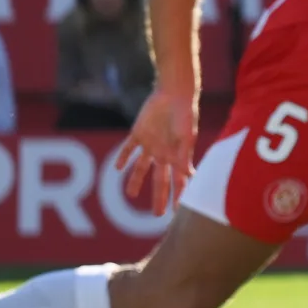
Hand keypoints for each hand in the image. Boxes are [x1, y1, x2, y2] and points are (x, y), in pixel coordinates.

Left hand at [115, 79, 199, 214]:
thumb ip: (185, 157)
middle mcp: (163, 152)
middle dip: (158, 197)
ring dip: (136, 180)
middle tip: (156, 215)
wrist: (174, 93)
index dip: (177, 196)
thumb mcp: (187, 137)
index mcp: (177, 155)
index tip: (176, 211)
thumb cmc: (185, 114)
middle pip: (159, 180)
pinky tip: (118, 168)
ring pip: (141, 167)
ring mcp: (150, 144)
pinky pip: (129, 148)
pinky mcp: (138, 133)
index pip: (177, 181)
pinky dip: (123, 157)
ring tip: (130, 194)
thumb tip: (189, 176)